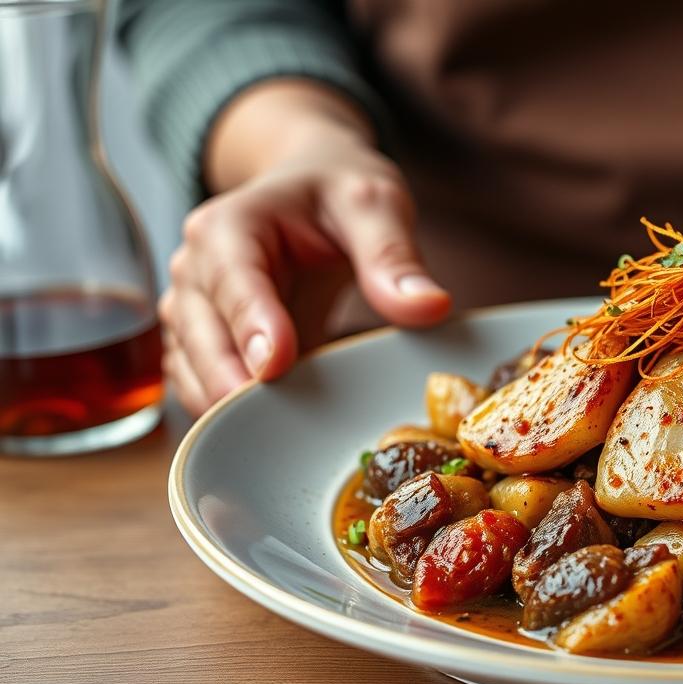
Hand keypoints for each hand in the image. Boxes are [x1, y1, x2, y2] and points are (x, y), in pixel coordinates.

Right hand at [159, 82, 450, 415]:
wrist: (311, 188)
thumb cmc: (338, 192)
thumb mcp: (374, 205)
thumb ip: (394, 255)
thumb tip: (430, 307)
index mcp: (229, 228)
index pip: (233, 281)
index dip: (251, 326)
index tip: (275, 367)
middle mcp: (197, 271)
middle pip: (200, 337)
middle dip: (232, 381)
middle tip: (278, 424)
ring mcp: (196, 313)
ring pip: (193, 372)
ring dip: (229, 407)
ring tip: (286, 437)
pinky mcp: (211, 347)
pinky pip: (205, 388)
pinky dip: (233, 413)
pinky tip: (281, 431)